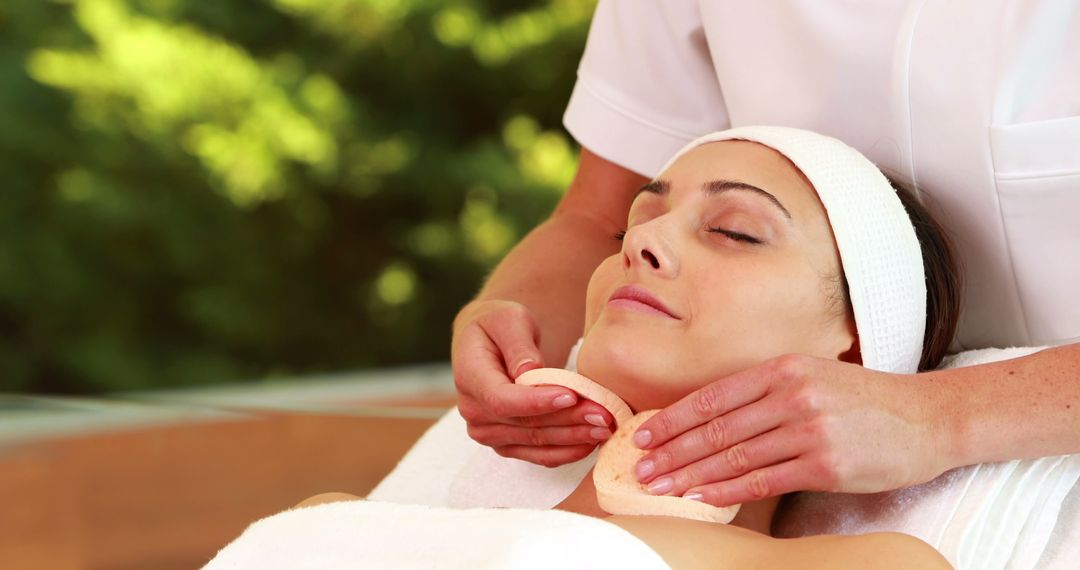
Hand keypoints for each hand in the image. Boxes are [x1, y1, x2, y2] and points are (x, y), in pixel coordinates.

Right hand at [451, 300, 613, 466]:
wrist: (488, 343)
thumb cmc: (500, 325)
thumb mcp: (508, 320)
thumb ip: (518, 344)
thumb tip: (529, 372)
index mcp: (469, 377)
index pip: (502, 400)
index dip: (537, 402)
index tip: (571, 396)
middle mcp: (473, 411)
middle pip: (525, 424)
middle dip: (567, 420)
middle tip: (603, 413)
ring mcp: (488, 432)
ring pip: (535, 442)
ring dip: (572, 438)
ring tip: (605, 427)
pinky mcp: (506, 443)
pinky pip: (538, 454)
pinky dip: (566, 451)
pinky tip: (591, 442)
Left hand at [631, 354, 953, 505]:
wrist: (928, 418)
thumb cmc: (865, 401)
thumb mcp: (813, 378)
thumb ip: (767, 392)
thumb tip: (712, 418)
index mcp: (783, 369)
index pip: (713, 396)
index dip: (674, 419)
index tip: (644, 436)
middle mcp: (792, 395)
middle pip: (716, 428)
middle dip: (672, 451)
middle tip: (640, 469)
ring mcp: (809, 430)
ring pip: (734, 456)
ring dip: (691, 475)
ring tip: (661, 487)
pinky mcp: (826, 464)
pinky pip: (765, 480)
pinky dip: (728, 491)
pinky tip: (702, 499)